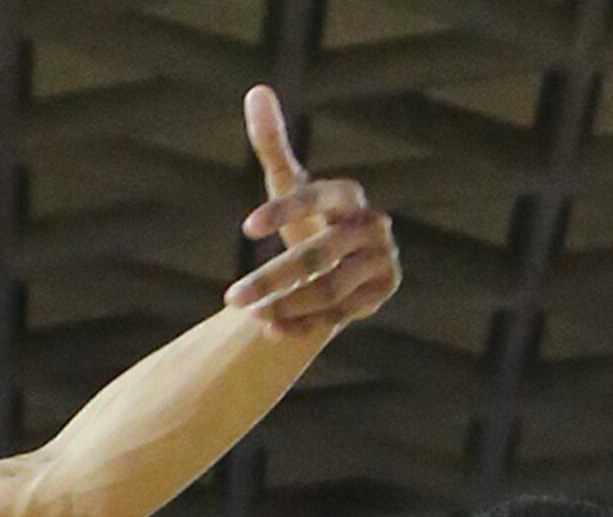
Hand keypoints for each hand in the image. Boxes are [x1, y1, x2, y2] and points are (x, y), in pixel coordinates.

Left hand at [227, 85, 398, 340]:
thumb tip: (256, 91)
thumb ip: (273, 143)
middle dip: (271, 278)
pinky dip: (304, 323)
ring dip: (286, 305)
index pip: (314, 196)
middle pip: (317, 255)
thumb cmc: (310, 220)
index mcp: (347, 195)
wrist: (347, 266)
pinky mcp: (381, 292)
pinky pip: (340, 314)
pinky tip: (271, 330)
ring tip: (250, 315)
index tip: (245, 228)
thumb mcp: (289, 184)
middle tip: (231, 297)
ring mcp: (381, 261)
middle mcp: (371, 226)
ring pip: (329, 289)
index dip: (281, 210)